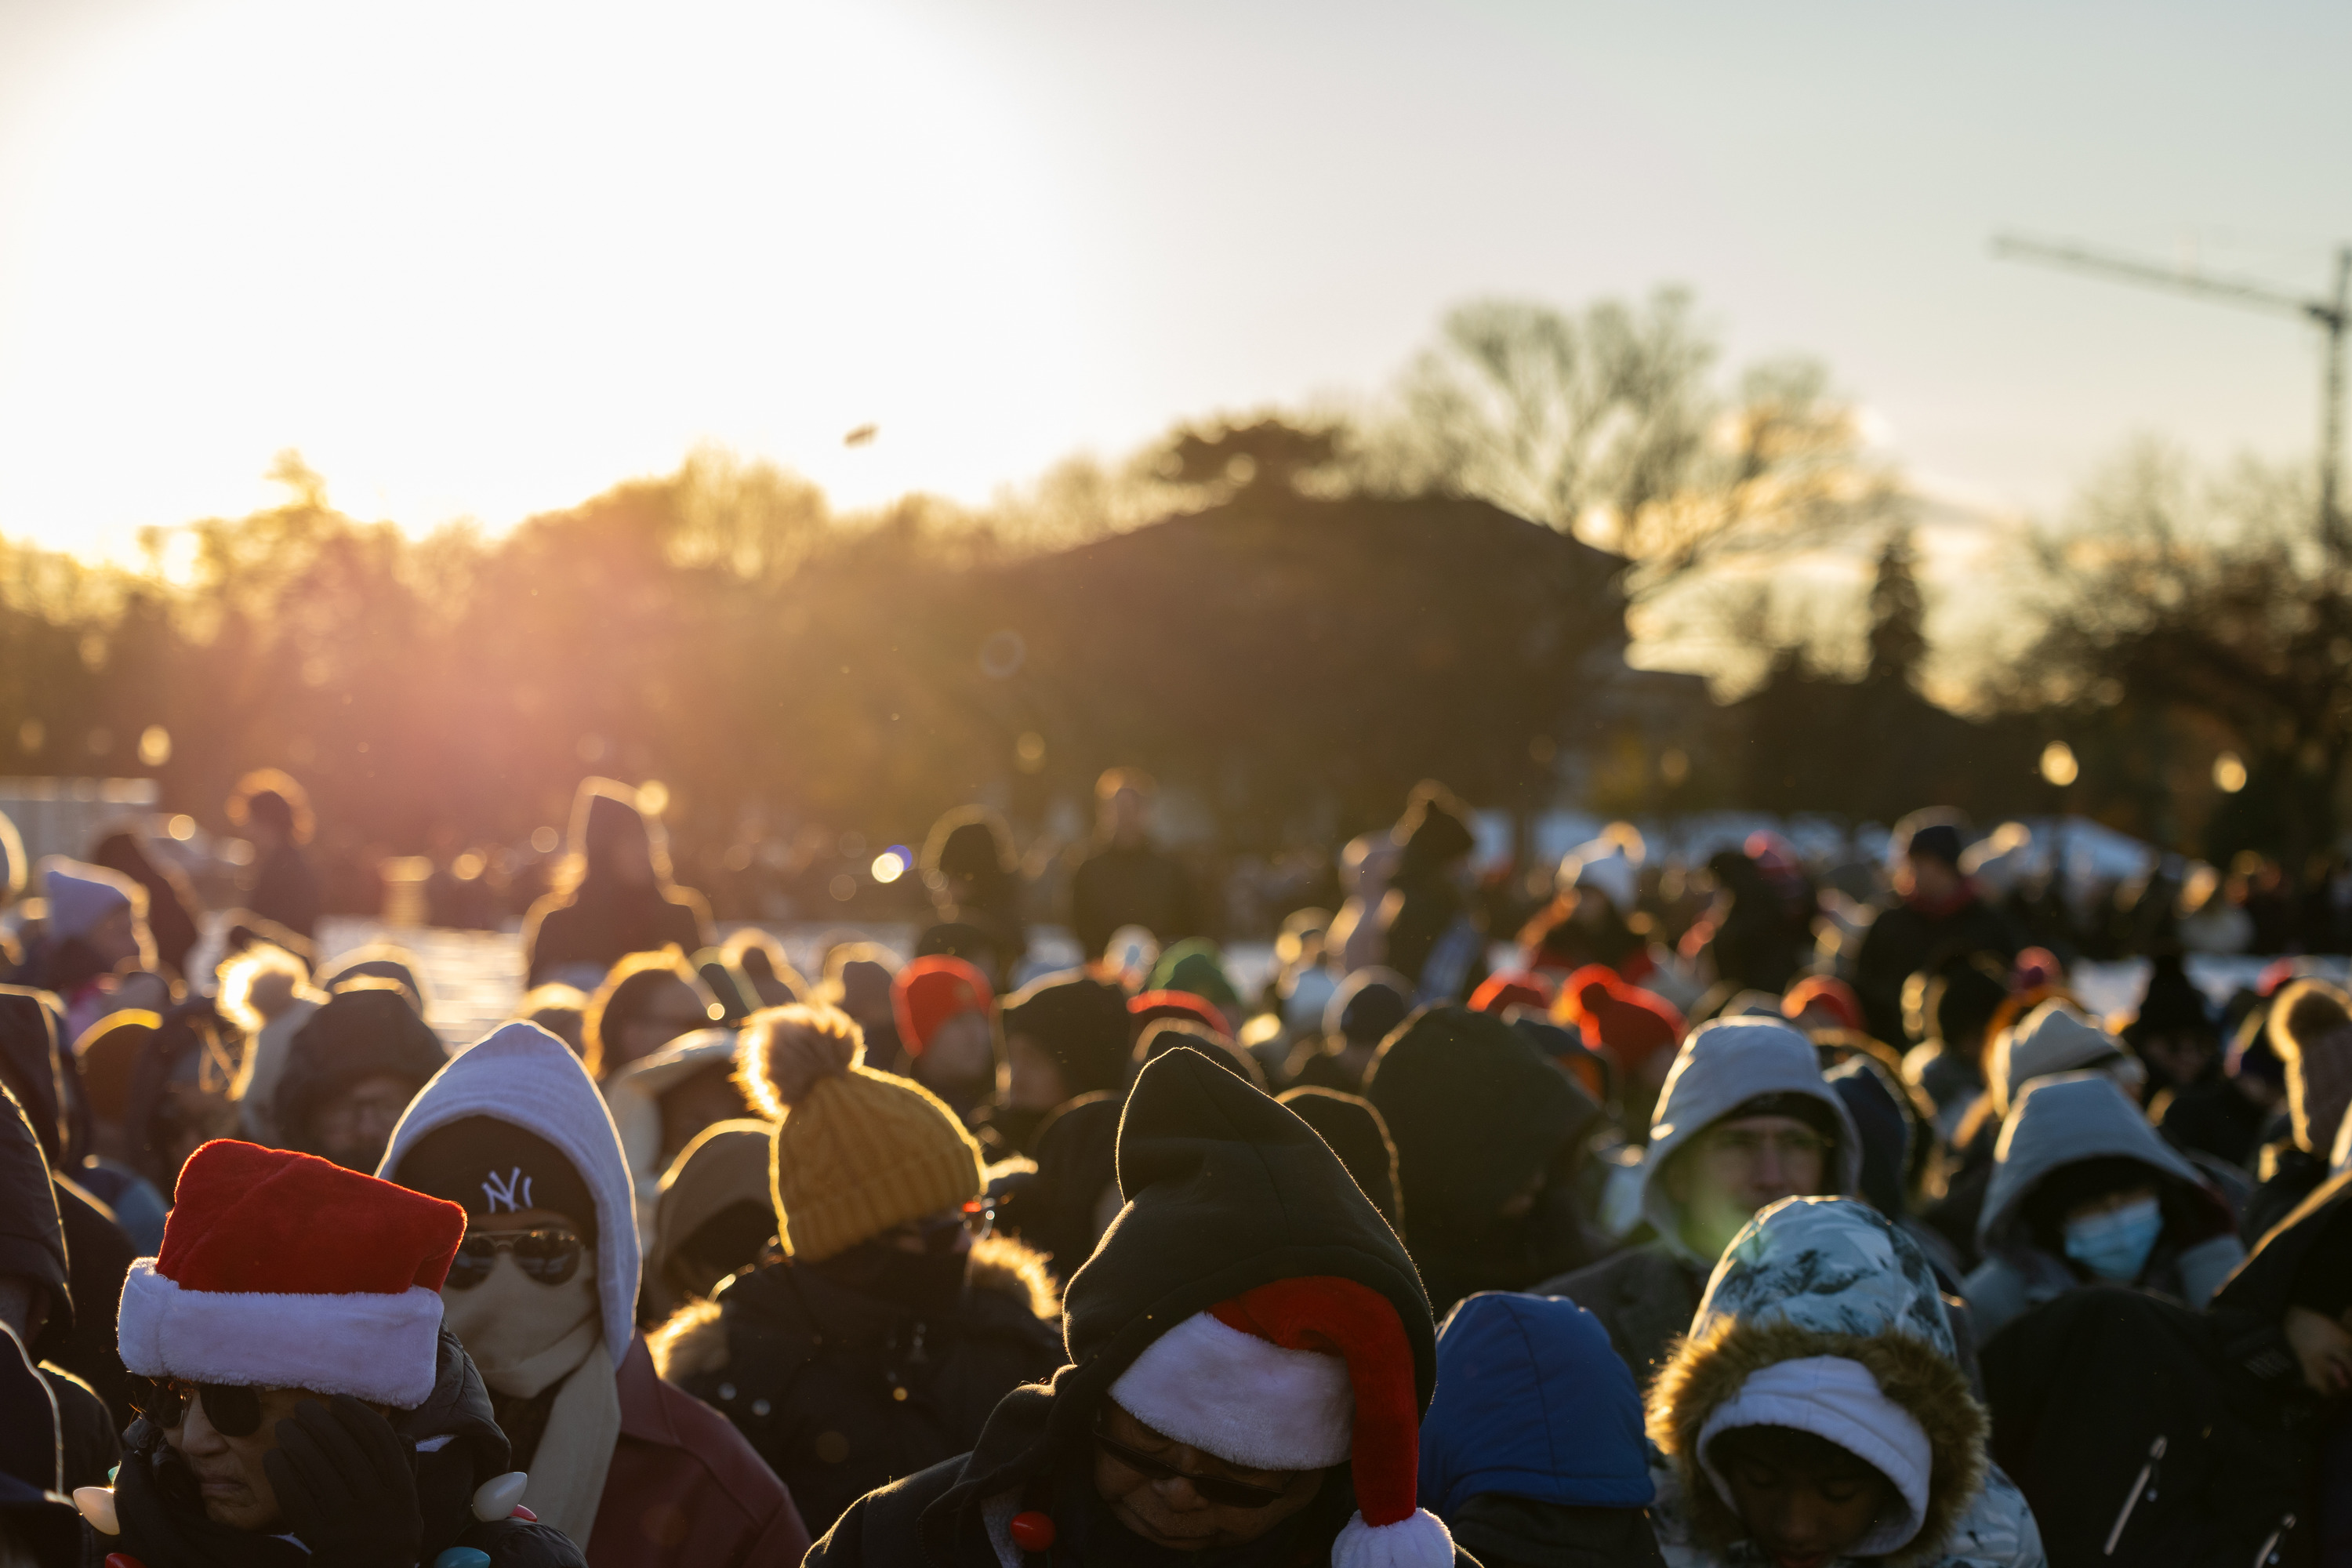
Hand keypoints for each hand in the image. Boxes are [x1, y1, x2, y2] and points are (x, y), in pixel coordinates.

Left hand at [264, 1395, 423, 1567]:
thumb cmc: (388, 1538)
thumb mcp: (407, 1507)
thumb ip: (405, 1472)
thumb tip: (403, 1436)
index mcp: (402, 1489)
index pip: (379, 1440)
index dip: (358, 1415)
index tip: (339, 1400)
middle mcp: (377, 1502)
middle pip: (345, 1449)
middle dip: (321, 1422)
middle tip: (302, 1407)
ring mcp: (348, 1522)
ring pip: (318, 1470)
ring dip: (298, 1442)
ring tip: (284, 1427)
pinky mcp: (321, 1539)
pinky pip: (297, 1499)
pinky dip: (283, 1475)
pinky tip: (273, 1458)